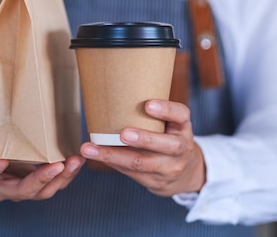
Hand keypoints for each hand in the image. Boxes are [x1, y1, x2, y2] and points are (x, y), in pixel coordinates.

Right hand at [0, 128, 84, 201]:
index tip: (0, 161)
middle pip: (22, 191)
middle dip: (42, 179)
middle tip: (57, 165)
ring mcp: (17, 189)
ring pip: (41, 191)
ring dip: (61, 178)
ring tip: (75, 162)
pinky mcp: (32, 185)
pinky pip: (50, 184)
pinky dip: (64, 174)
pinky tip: (77, 160)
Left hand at [80, 100, 204, 196]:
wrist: (186, 173)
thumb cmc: (168, 137)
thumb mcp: (169, 124)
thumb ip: (151, 115)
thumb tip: (111, 96)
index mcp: (183, 127)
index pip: (180, 115)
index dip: (166, 110)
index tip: (148, 105)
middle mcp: (181, 148)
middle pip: (166, 145)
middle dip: (143, 139)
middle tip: (122, 133)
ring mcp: (169, 167)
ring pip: (141, 163)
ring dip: (113, 156)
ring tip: (90, 149)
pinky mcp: (155, 181)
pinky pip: (131, 172)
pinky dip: (112, 162)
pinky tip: (96, 156)